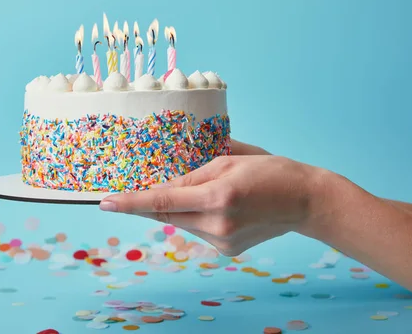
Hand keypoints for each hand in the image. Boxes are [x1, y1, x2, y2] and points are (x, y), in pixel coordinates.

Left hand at [99, 141, 326, 255]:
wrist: (306, 201)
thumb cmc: (271, 171)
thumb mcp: (229, 159)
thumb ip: (192, 173)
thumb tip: (164, 181)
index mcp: (217, 196)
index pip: (163, 200)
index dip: (131, 202)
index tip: (105, 202)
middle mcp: (217, 224)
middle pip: (168, 213)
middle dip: (152, 201)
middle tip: (133, 191)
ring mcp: (222, 242)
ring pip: (182, 222)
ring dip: (180, 207)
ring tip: (209, 191)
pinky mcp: (227, 251)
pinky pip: (197, 230)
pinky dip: (197, 216)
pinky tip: (220, 206)